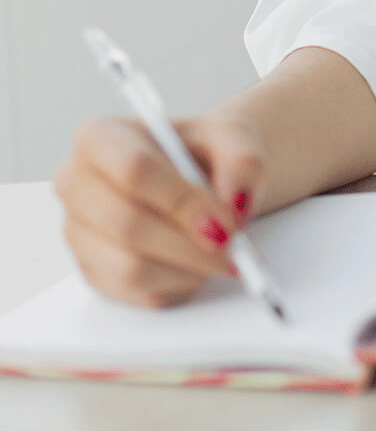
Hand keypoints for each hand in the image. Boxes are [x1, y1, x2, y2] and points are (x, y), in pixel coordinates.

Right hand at [52, 113, 266, 308]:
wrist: (201, 173)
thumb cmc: (206, 149)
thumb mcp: (234, 136)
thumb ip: (243, 160)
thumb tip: (235, 203)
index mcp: (101, 137)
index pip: (133, 170)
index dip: (180, 200)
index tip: (222, 222)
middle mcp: (77, 184)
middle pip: (126, 224)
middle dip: (188, 243)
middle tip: (232, 246)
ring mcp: (79, 233)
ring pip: (130, 267)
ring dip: (187, 268)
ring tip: (222, 254)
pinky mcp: (94, 272)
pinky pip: (136, 293)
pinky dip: (179, 284)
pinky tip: (199, 265)